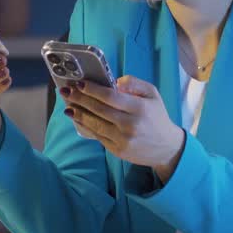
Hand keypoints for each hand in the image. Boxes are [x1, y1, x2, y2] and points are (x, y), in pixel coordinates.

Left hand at [63, 75, 184, 178]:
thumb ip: (134, 84)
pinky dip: (85, 126)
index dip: (93, 90)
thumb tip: (115, 82)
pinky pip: (97, 136)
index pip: (111, 97)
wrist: (166, 148)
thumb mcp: (152, 94)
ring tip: (67, 105)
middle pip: (99, 110)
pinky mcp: (117, 150)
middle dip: (80, 99)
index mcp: (139, 108)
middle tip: (66, 91)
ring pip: (95, 124)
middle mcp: (130, 125)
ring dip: (78, 114)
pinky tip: (76, 118)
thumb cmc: (157, 117)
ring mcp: (122, 139)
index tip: (79, 83)